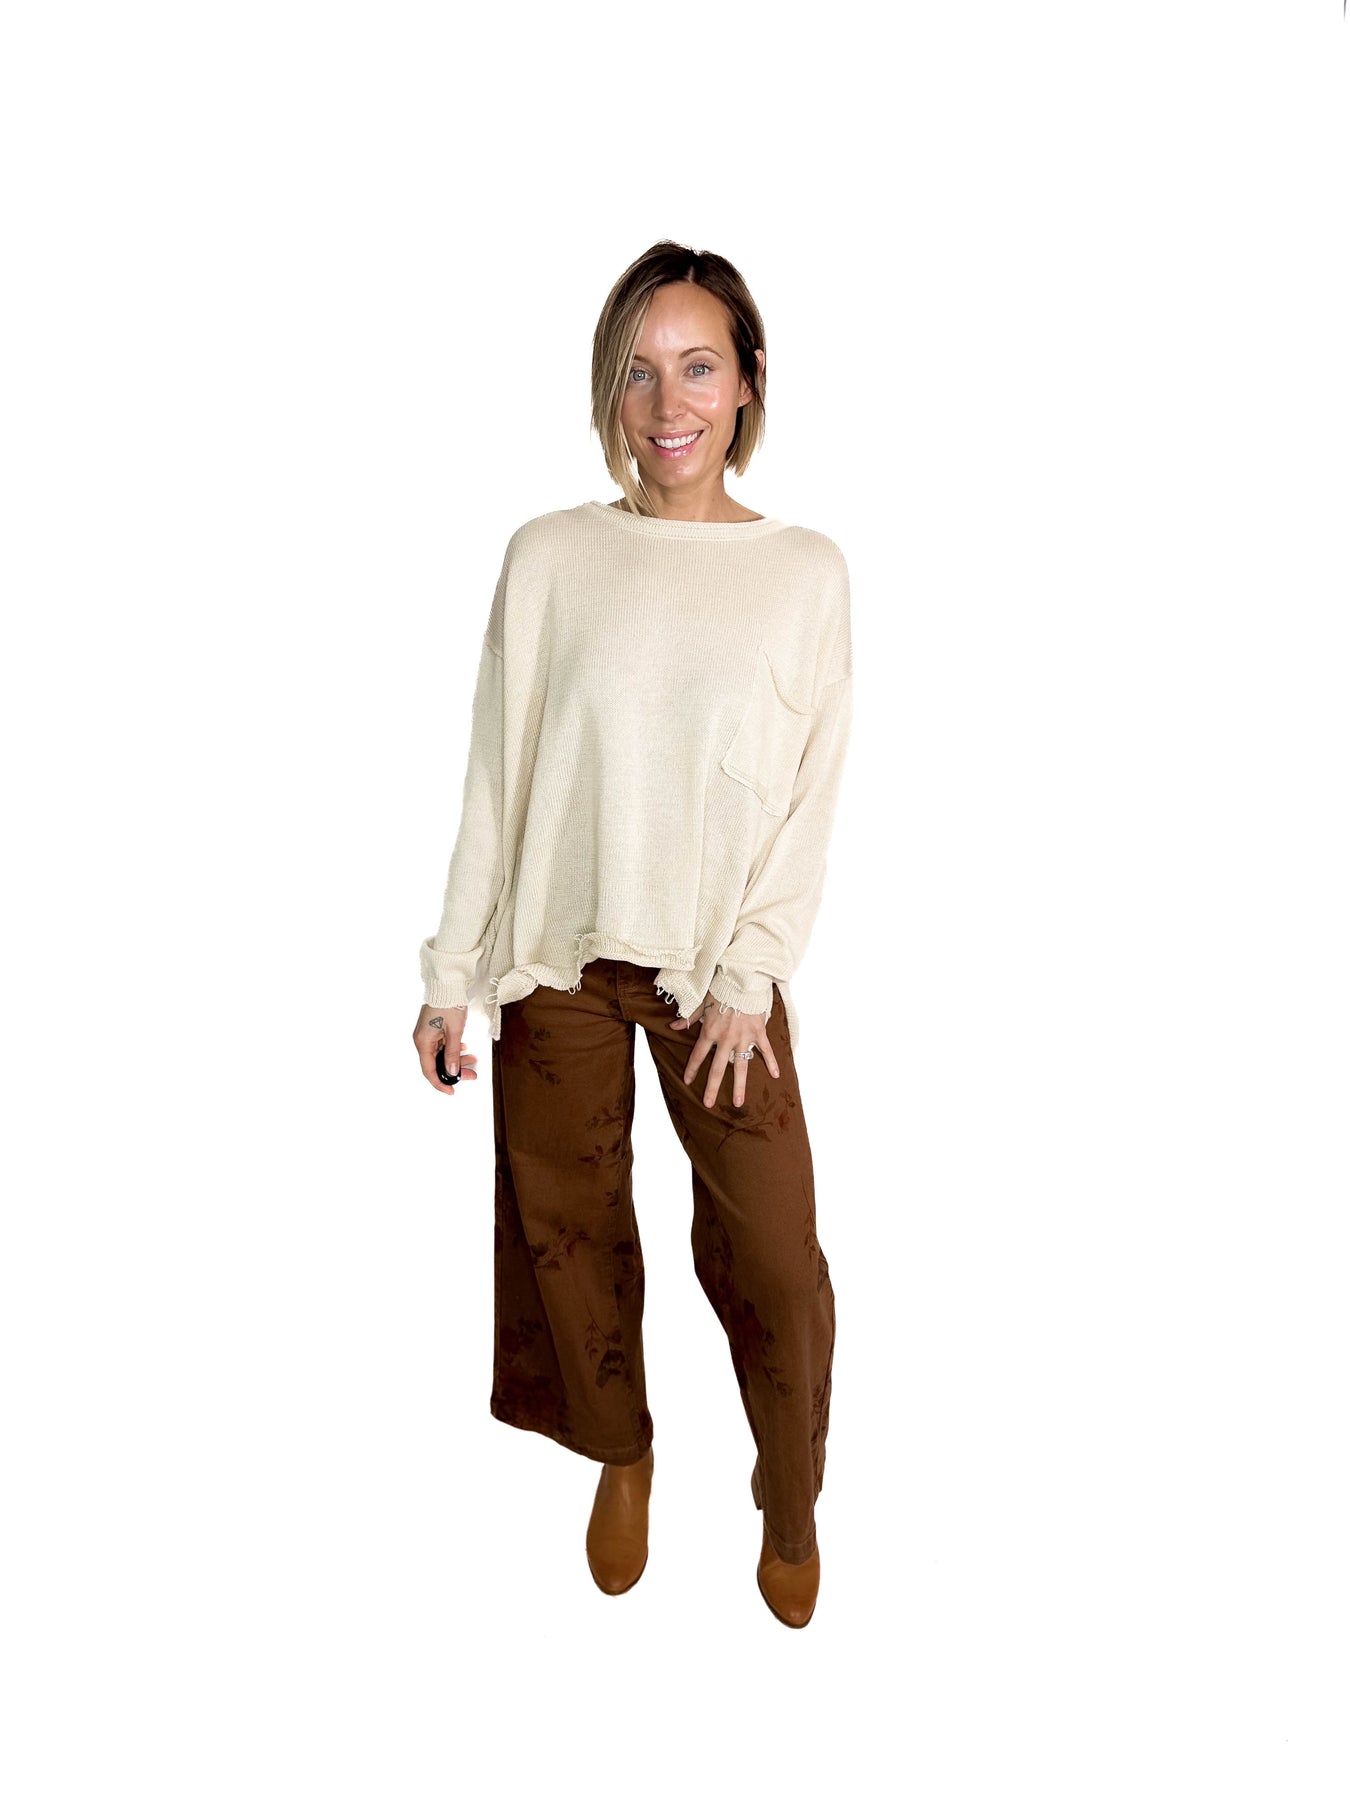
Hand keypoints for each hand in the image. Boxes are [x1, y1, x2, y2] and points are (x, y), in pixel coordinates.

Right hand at [413, 1003, 480, 1095]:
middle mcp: (422, 1040)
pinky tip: (464, 1048)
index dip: (440, 1083)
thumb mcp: (454, 1032)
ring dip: (457, 1059)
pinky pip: (443, 1046)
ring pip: (442, 1055)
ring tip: (472, 1059)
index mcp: (423, 1042)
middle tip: (472, 1074)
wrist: (447, 985)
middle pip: (437, 1064)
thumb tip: (452, 1072)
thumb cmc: (448, 1005)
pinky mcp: (433, 1030)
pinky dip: (454, 1049)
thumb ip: (453, 1054)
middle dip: (455, 1071)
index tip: (451, 1091)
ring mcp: (428, 1035)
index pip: (429, 1070)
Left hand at [671, 991, 779, 1107]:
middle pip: (718, 1068)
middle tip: (708, 1104)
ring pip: (741, 1066)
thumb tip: (673, 1026)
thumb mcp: (701, 1003)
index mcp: (710, 1031)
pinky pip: (765, 1050)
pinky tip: (775, 1076)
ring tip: (739, 1102)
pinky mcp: (758, 1032)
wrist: (742, 979)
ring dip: (740, 1085)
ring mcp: (743, 1037)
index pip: (698, 1055)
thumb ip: (689, 1018)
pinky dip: (771, 1062)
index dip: (692, 1069)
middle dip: (713, 1088)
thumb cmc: (720, 989)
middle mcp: (726, 1038)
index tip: (688, 1082)